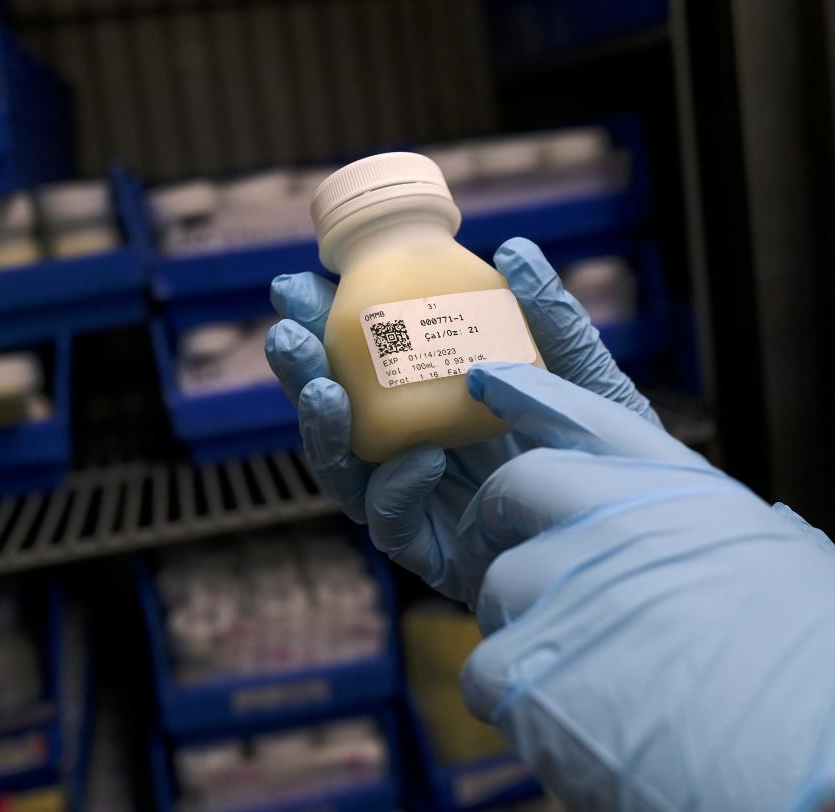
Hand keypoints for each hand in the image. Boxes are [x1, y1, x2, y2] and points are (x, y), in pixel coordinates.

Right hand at [266, 237, 658, 606]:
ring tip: (317, 385)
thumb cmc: (610, 453)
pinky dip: (397, 488)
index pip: (369, 364)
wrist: (640, 531)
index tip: (306, 285)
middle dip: (305, 369)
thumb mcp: (583, 377)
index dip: (331, 324)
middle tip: (287, 331)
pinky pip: (393, 523)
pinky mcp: (433, 552)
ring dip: (321, 427)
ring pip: (346, 470)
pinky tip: (422, 458)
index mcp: (441, 404)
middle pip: (342, 412)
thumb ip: (551, 319)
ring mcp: (421, 503)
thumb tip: (514, 250)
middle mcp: (417, 448)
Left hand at [459, 363, 834, 811]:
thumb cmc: (809, 673)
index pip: (586, 415)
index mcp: (682, 491)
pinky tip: (570, 718)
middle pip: (517, 486)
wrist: (817, 764)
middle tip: (516, 555)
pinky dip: (514, 692)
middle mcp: (614, 522)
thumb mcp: (777, 560)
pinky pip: (485, 664)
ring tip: (585, 667)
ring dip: (523, 622)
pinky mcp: (525, 666)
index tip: (491, 380)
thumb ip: (697, 524)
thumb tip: (658, 517)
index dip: (532, 393)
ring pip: (497, 582)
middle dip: (501, 517)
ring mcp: (563, 588)